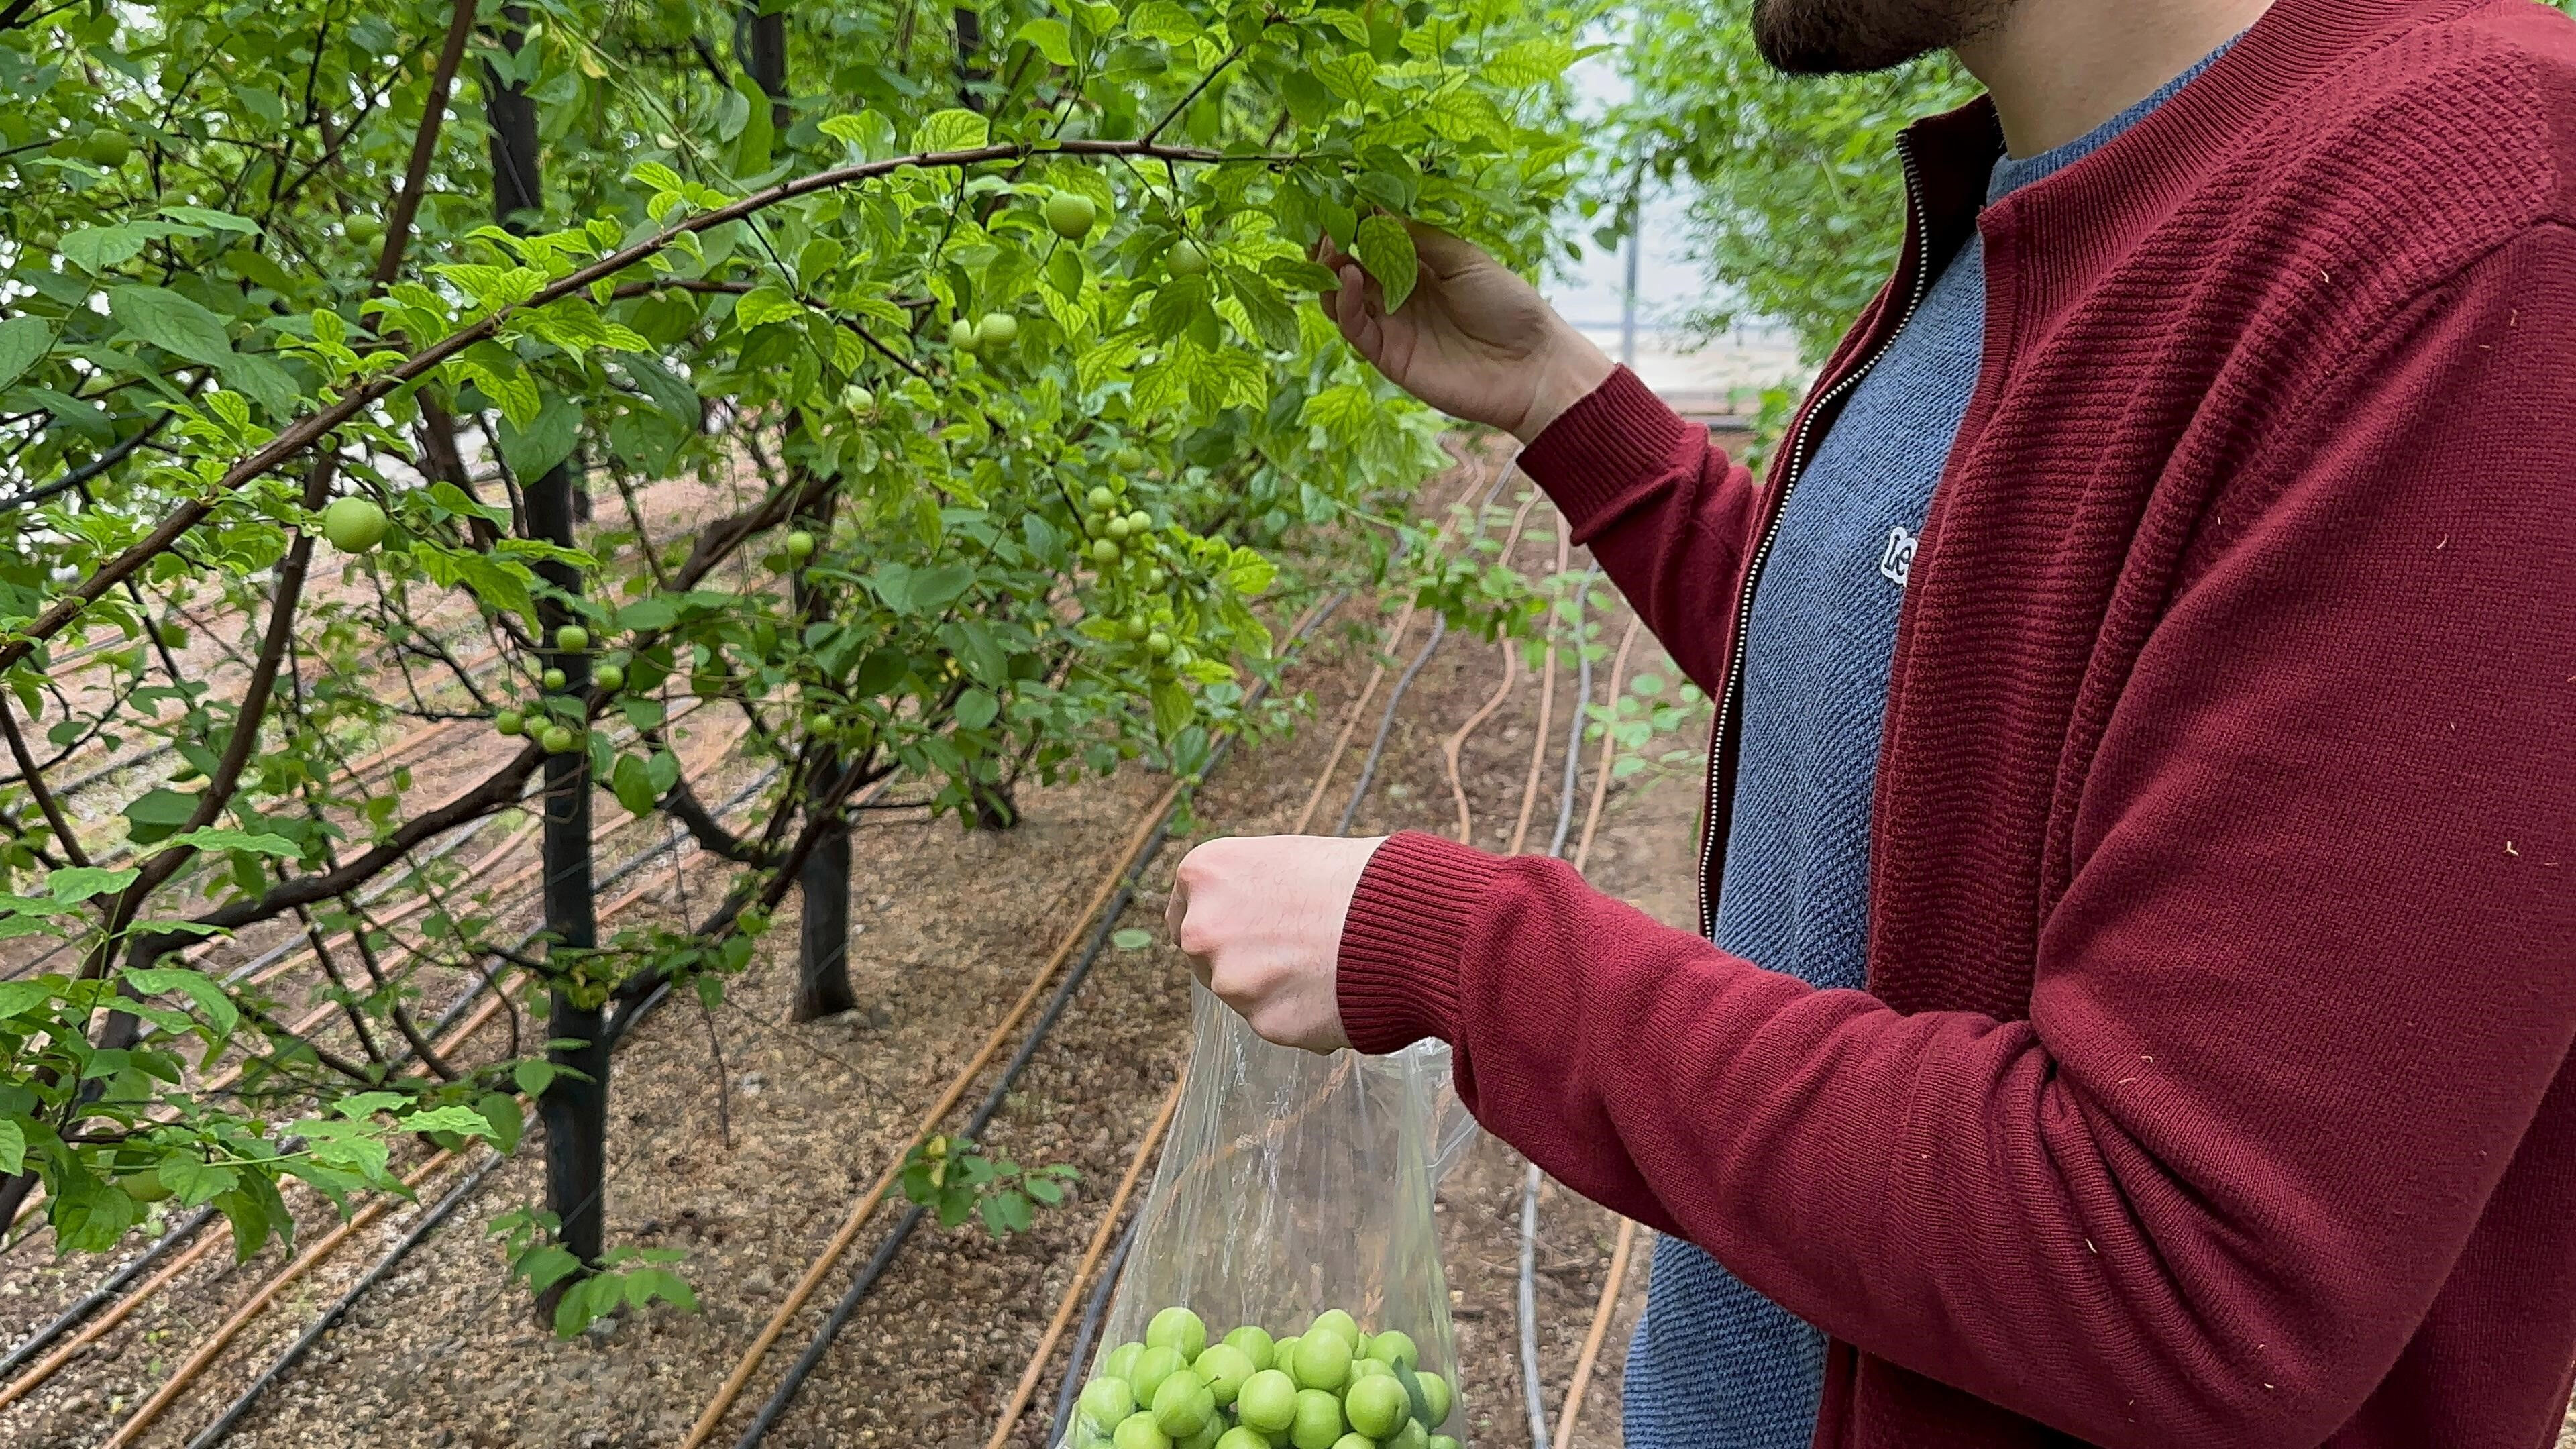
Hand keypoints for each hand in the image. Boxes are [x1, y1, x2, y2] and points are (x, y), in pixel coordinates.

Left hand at [1166, 834, 1388, 1052]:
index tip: (1243, 928)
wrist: (1409, 920)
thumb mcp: (1291, 859)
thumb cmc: (1361, 879)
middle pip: (1207, 959)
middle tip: (1296, 949)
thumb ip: (1251, 891)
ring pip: (1245, 994)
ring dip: (1278, 990)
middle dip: (1244, 959)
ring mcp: (1232, 981)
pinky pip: (1280, 1024)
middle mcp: (1203, 928)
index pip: (1184, 912)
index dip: (1219, 921)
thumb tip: (1246, 918)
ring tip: (1332, 966)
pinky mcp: (1265, 1024)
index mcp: (1205, 873)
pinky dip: (1306, 1016)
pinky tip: (1342, 992)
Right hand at [1320, 223, 1613, 442]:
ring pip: (1342, 297)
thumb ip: (1419, 238)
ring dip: (1330, 270)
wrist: (1531, 366)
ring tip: (1332, 247)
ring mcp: (1391, 325)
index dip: (1356, 221)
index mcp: (1420, 267)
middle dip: (1334, 243)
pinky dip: (1343, 302)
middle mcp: (1399, 295)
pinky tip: (1348, 276)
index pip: (1375, 240)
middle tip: (1326, 223)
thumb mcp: (1464, 259)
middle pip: (1350, 266)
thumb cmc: (1508, 306)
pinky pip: (1354, 327)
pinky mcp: (1388, 355)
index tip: (1341, 197)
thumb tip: (1375, 210)